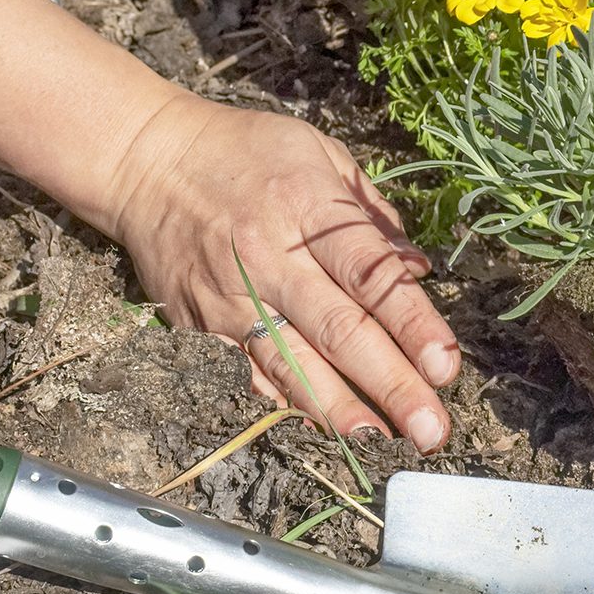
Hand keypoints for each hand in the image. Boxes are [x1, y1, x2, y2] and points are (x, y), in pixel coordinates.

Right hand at [104, 94, 459, 452]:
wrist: (146, 161)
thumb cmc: (247, 151)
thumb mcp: (321, 155)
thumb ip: (372, 214)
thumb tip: (418, 269)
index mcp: (308, 208)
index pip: (371, 276)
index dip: (413, 324)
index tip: (446, 365)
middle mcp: (269, 258)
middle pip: (340, 331)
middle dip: (391, 384)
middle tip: (433, 429)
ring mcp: (229, 296)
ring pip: (291, 364)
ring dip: (341, 409)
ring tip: (384, 442)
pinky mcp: (197, 323)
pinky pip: (245, 372)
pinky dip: (283, 404)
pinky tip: (320, 429)